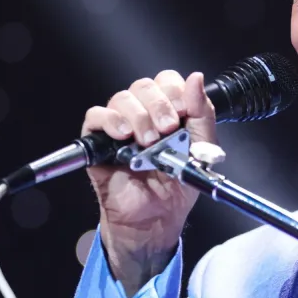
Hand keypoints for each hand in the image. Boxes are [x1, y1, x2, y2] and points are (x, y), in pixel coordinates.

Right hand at [81, 70, 216, 292]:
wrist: (157, 218)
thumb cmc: (177, 186)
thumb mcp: (201, 149)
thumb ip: (202, 114)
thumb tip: (196, 78)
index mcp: (168, 112)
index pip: (167, 81)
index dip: (176, 91)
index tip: (184, 112)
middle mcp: (143, 115)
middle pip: (144, 86)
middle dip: (159, 105)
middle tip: (168, 129)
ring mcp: (119, 126)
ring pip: (122, 98)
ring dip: (139, 116)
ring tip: (148, 142)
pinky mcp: (98, 142)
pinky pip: (96, 116)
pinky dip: (110, 120)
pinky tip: (123, 135)